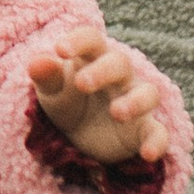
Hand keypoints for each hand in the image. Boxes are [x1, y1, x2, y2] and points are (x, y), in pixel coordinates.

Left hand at [28, 21, 169, 165]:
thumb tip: (36, 63)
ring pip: (148, 93)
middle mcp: (120, 76)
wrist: (81, 136)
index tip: (60, 50)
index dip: (78, 41)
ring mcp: (135, 101)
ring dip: (135, 101)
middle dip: (102, 71)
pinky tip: (148, 154)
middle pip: (119, 63)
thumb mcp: (52, 91)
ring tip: (116, 113)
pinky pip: (158, 132)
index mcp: (93, 58)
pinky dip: (157, 142)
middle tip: (81, 84)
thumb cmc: (67, 100)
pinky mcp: (144, 129)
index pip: (91, 39)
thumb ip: (46, 76)